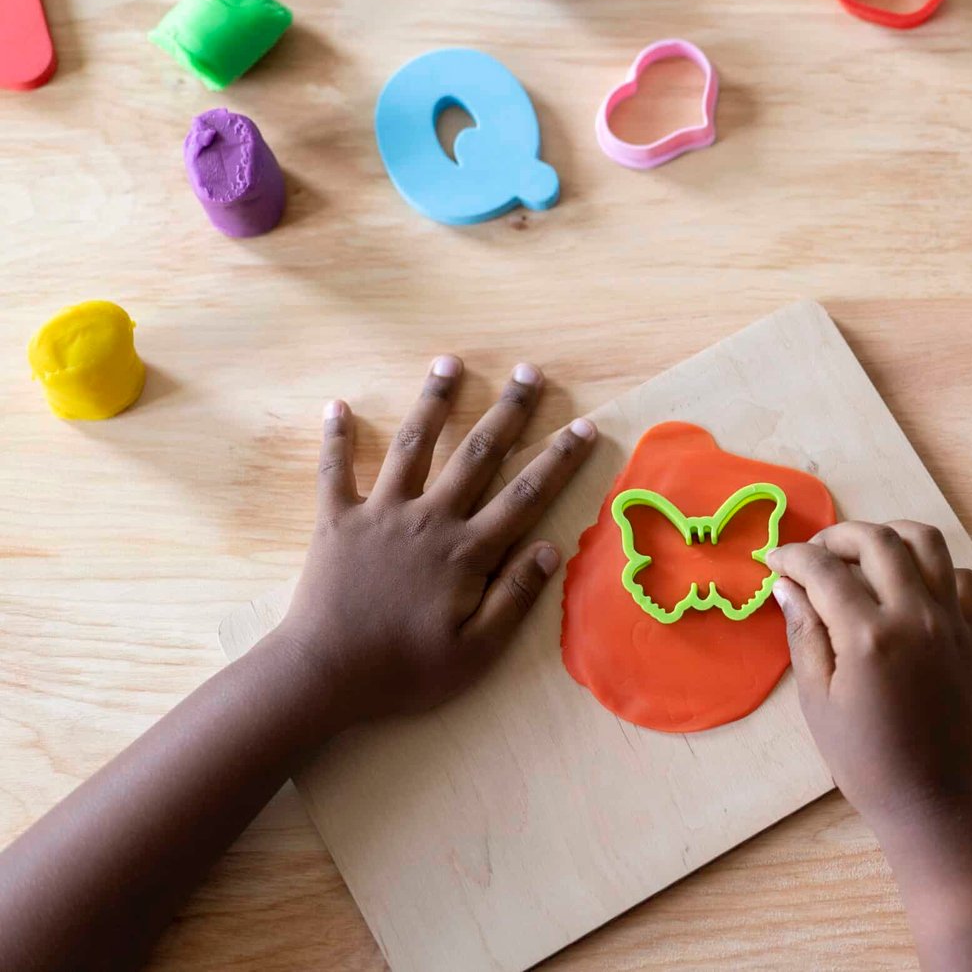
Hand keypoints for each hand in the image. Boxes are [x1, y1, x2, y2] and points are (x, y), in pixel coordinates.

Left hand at [273, 356, 595, 725]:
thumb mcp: (476, 651)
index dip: (558, 460)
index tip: (584, 427)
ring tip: (450, 362)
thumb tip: (552, 549)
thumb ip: (514, 597)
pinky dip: (336, 438)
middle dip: (508, 411)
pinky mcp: (336, 520)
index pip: (525, 496)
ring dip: (434, 402)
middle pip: (477, 455)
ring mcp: (381, 514)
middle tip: (530, 372)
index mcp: (466, 552)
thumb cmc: (404, 670)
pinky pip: (335, 471)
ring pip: (413, 446)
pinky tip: (338, 405)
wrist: (324, 674)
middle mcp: (429, 519)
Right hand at [766, 521, 971, 828]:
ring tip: (863, 554)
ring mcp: (953, 622)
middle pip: (877, 540)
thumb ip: (805, 634)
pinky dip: (936, 570)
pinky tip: (911, 588)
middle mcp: (916, 616)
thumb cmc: (864, 761)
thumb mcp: (818, 701)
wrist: (933, 801)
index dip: (792, 557)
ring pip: (927, 543)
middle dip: (837, 536)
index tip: (775, 561)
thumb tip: (787, 585)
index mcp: (869, 635)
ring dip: (890, 535)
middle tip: (814, 555)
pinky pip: (964, 579)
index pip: (824, 569)